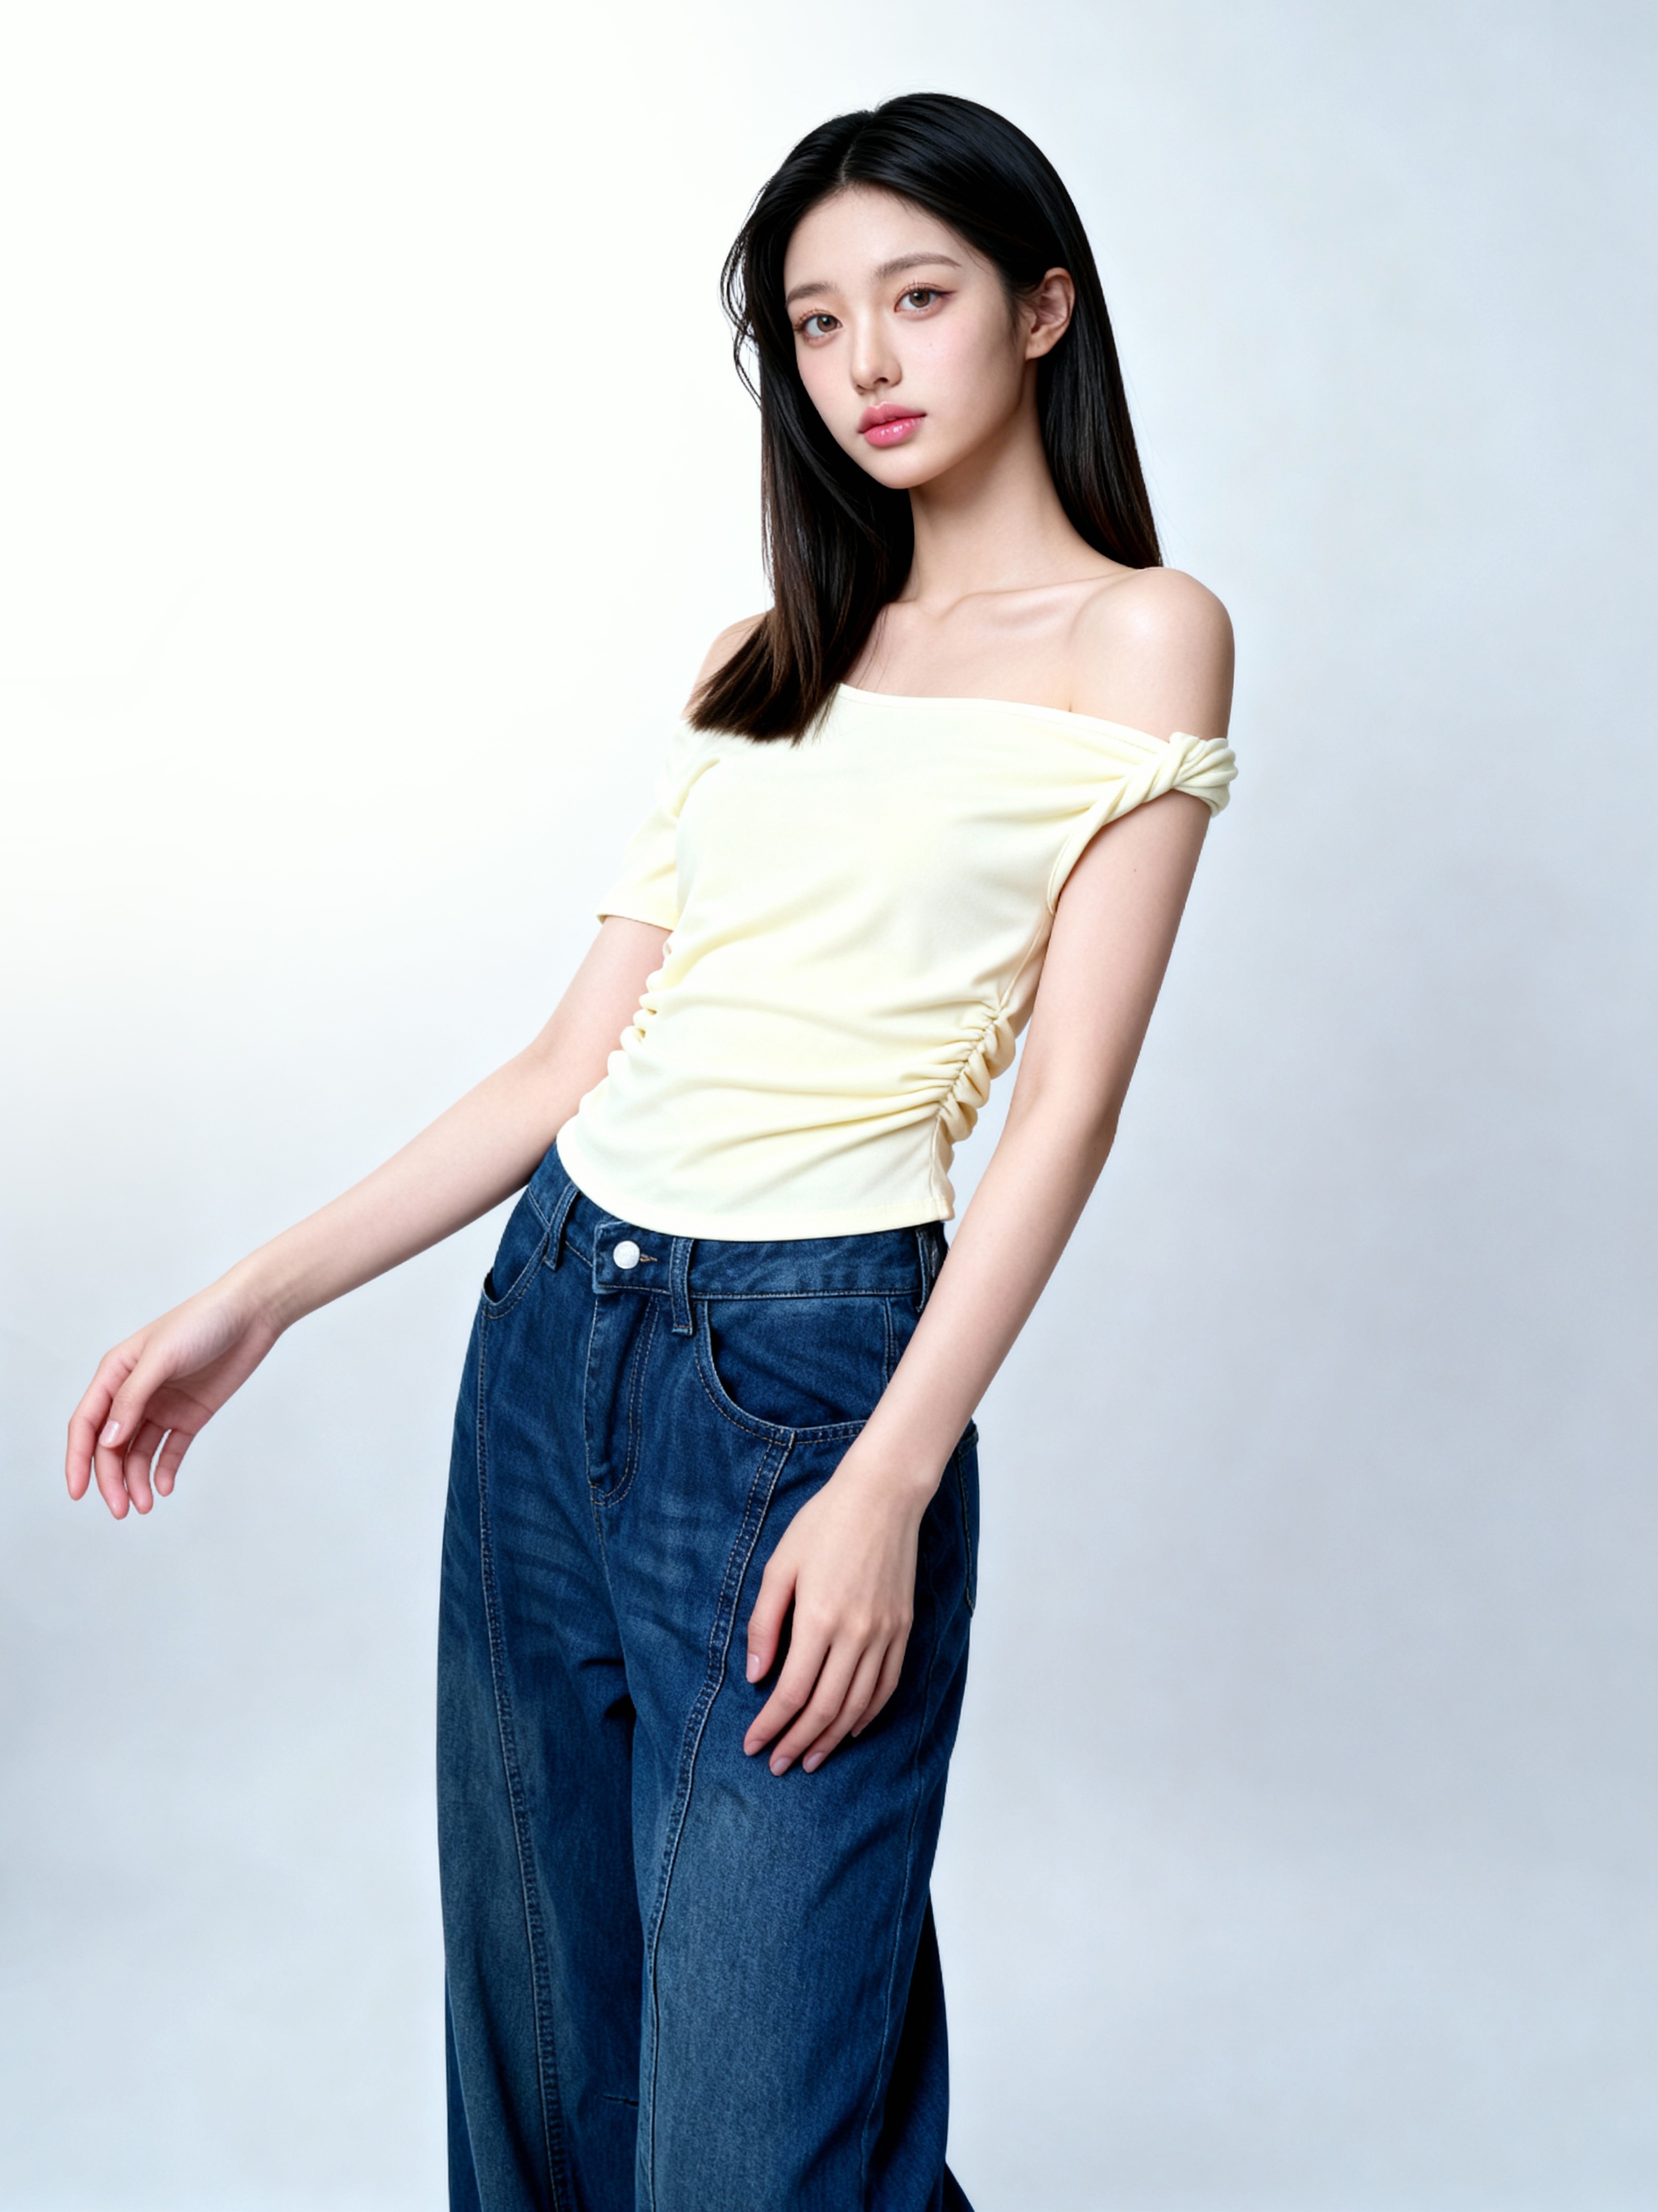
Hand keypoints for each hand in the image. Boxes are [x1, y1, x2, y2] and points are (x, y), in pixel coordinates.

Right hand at [65, 1274, 281, 1518]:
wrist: (252, 1313)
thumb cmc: (203, 1322)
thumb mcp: (162, 1356)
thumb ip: (133, 1398)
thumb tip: (107, 1440)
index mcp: (116, 1373)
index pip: (87, 1423)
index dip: (77, 1459)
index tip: (77, 1492)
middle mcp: (134, 1392)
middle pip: (111, 1445)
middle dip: (111, 1479)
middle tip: (121, 1510)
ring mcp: (162, 1405)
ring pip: (138, 1452)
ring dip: (136, 1480)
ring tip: (145, 1505)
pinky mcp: (190, 1415)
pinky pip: (170, 1449)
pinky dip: (164, 1470)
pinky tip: (164, 1487)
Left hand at [742, 1449, 932, 1775]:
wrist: (883, 1496)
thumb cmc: (824, 1525)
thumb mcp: (779, 1567)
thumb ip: (765, 1624)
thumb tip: (756, 1677)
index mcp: (819, 1619)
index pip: (791, 1693)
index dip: (770, 1726)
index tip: (752, 1746)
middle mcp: (856, 1634)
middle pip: (825, 1709)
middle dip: (797, 1743)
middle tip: (777, 1765)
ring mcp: (885, 1634)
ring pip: (858, 1705)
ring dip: (832, 1738)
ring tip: (811, 1758)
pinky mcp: (903, 1628)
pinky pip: (887, 1685)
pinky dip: (868, 1714)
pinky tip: (851, 1728)